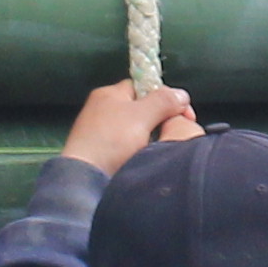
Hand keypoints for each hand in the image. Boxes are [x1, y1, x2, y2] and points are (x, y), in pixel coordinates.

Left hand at [61, 80, 199, 173]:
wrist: (84, 179)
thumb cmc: (111, 141)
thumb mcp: (141, 116)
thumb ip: (163, 101)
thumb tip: (182, 95)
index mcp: (109, 94)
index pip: (143, 86)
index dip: (164, 96)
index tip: (183, 113)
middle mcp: (102, 110)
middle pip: (140, 109)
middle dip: (160, 119)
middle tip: (174, 132)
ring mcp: (99, 133)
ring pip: (136, 130)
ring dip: (150, 138)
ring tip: (161, 148)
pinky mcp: (99, 154)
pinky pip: (127, 148)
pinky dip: (138, 152)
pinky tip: (145, 160)